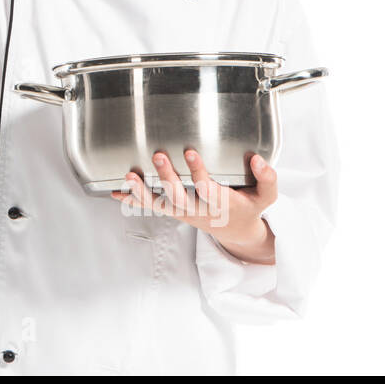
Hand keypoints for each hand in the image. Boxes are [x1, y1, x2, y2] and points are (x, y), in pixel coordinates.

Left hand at [108, 149, 277, 263]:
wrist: (236, 232)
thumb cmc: (248, 208)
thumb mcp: (265, 197)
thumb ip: (267, 179)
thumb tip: (258, 160)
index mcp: (222, 204)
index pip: (208, 190)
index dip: (198, 173)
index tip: (190, 152)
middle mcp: (199, 210)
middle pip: (180, 197)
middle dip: (167, 178)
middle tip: (158, 156)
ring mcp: (183, 212)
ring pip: (160, 205)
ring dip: (143, 191)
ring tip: (129, 176)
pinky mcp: (173, 211)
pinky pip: (151, 207)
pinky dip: (133, 200)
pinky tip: (116, 193)